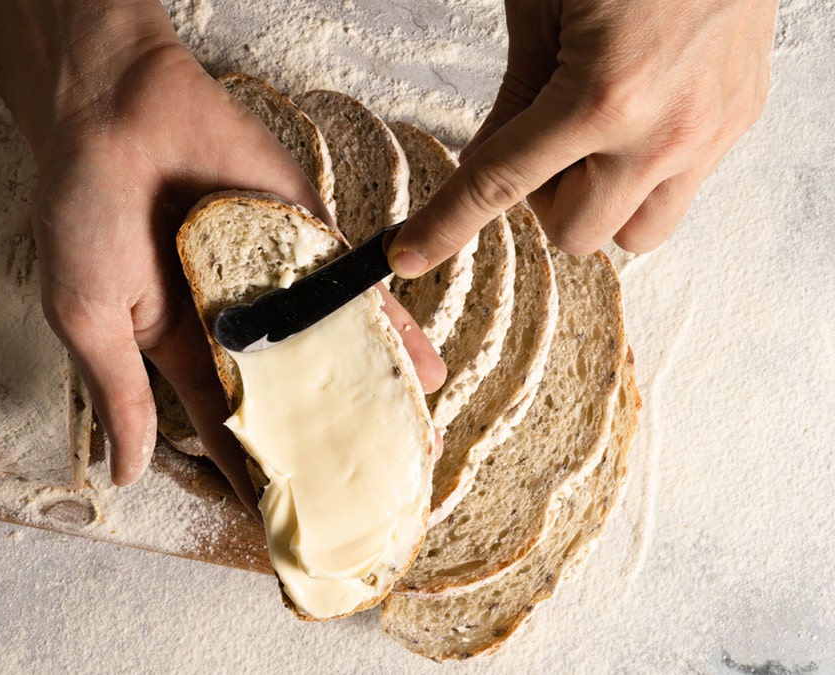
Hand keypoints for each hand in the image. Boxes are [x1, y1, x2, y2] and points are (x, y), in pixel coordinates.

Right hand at [0, 0, 443, 505]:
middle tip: (365, 496)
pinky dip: (388, 328)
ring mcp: (276, 282)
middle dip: (326, 445)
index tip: (286, 524)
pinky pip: (352, 290)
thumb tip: (126, 472)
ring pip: (333, 351)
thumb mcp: (87, 316)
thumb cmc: (84, 209)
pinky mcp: (307, 240)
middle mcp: (237, 324)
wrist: (119, 110)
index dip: (253, 476)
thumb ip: (116, 394)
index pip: (225, 429)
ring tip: (410, 449)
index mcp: (182, 350)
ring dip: (370, 397)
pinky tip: (421, 368)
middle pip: (292, 399)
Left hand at [389, 0, 776, 274]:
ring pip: (639, 233)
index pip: (501, 185)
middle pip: (577, 235)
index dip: (446, 225)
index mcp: (602, 98)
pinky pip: (683, 187)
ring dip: (602, 204)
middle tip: (540, 144)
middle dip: (542, 201)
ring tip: (593, 140)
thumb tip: (487, 161)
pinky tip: (637, 114)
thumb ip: (515, 98)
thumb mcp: (542, 11)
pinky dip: (645, 170)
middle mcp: (663, 131)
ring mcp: (711, 131)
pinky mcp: (741, 119)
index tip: (411, 255)